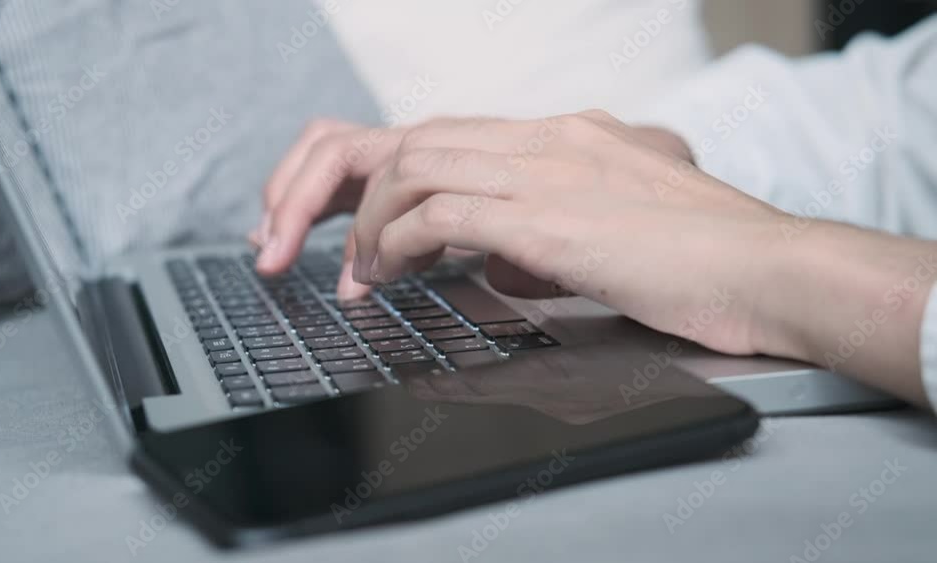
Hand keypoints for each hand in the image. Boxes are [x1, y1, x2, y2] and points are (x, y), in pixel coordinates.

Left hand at [253, 117, 694, 299]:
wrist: (771, 272)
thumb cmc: (699, 263)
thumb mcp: (605, 234)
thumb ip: (541, 233)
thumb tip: (489, 259)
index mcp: (557, 136)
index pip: (435, 133)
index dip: (369, 173)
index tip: (334, 221)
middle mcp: (544, 136)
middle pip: (403, 137)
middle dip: (330, 189)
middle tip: (295, 242)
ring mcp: (547, 167)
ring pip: (410, 166)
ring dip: (364, 225)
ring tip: (355, 279)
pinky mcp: (550, 213)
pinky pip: (440, 212)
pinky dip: (397, 244)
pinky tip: (389, 278)